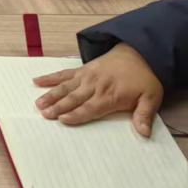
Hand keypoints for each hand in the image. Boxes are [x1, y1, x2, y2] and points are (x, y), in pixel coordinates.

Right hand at [33, 44, 162, 137]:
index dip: (76, 115)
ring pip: (65, 87)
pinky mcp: (82, 70)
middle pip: (74, 98)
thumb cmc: (144, 79)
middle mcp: (95, 86)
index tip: (63, 119)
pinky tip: (37, 81)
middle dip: (58, 106)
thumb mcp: (151, 98)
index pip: (90, 108)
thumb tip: (144, 133)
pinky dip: (50, 77)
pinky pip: (64, 74)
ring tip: (38, 103)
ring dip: (51, 95)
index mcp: (110, 95)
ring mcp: (86, 76)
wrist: (139, 54)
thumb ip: (144, 115)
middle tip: (44, 113)